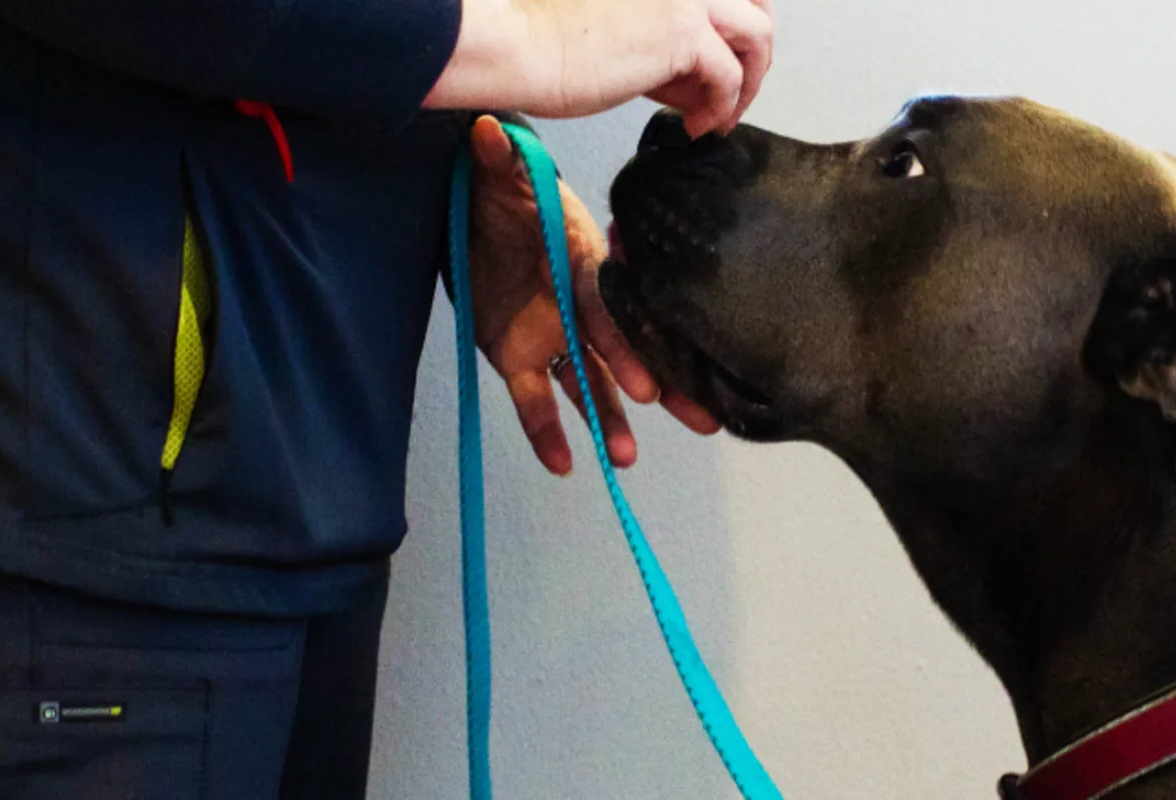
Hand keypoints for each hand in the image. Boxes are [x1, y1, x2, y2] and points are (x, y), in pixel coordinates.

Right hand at [429, 0, 773, 136]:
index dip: (731, 30)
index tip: (723, 64)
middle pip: (756, 3)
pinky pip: (731, 77)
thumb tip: (698, 81)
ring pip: (758, 36)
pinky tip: (698, 127)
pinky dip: (722, 108)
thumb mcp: (623, 27)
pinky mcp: (684, 32)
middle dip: (754, 50)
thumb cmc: (549, 38)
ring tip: (721, 116)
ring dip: (749, 82)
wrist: (520, 46)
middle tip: (738, 89)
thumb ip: (668, 42)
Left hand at [466, 117, 720, 474]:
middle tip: (697, 419)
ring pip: (591, 385)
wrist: (478, 214)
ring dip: (609, 422)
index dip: (627, 345)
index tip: (650, 384)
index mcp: (583, 266)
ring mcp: (554, 337)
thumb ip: (501, 161)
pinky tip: (565, 465)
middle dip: (658, 386)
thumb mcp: (500, 178)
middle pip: (622, 354)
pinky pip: (537, 402)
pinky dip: (548, 433)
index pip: (609, 310)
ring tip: (626, 460)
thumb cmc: (502, 195)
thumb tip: (488, 130)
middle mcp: (578, 308)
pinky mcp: (520, 358)